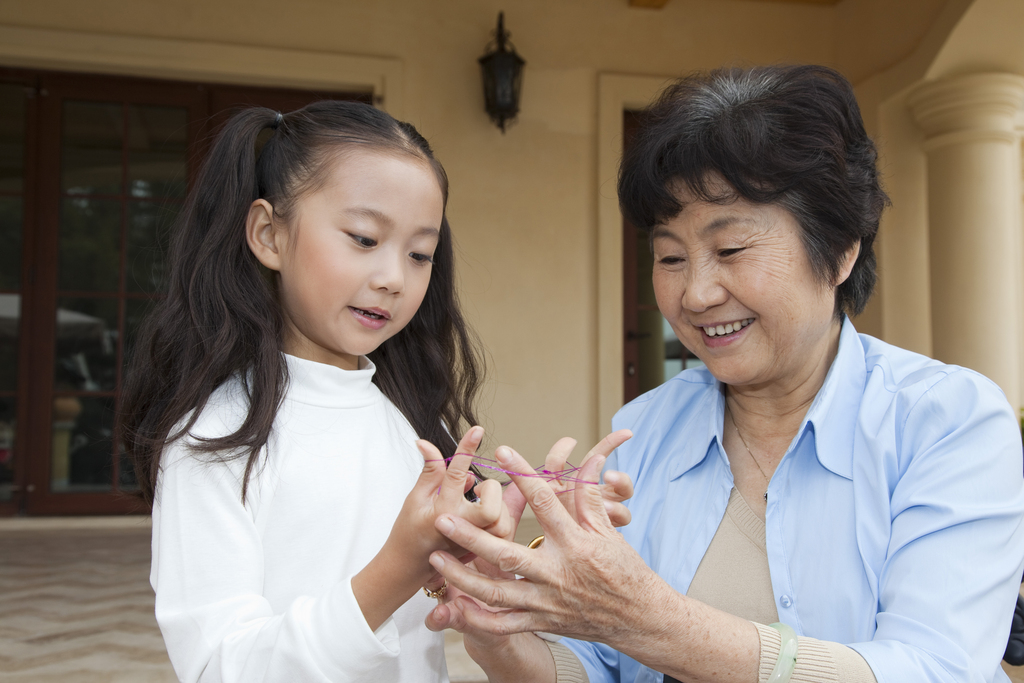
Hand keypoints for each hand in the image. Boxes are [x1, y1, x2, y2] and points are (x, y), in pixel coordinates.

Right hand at [395, 426, 512, 567]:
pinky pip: (503, 529)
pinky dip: (497, 515)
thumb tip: (426, 443)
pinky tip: (481, 513)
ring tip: (475, 502)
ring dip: (493, 504)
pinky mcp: (485, 551)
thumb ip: (429, 471)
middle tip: (476, 489)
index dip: (466, 449)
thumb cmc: (409, 530)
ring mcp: (474, 543)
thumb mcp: (414, 498)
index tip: (477, 430)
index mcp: (441, 512)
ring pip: (501, 519)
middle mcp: (461, 529)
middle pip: (491, 507)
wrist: (409, 567)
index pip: (456, 475)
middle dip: (489, 490)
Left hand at [426, 444, 667, 644]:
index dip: (524, 476)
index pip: (546, 504)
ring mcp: (547, 602)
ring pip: (498, 593)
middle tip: (443, 518)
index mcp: (576, 545)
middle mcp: (558, 574)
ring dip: (464, 577)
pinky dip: (478, 618)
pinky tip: (454, 605)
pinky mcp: (542, 622)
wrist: (639, 619)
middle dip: (472, 537)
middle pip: (508, 554)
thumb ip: (590, 497)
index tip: (503, 452)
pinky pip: (504, 624)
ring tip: (437, 560)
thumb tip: (589, 460)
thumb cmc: (624, 571)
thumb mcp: (609, 531)